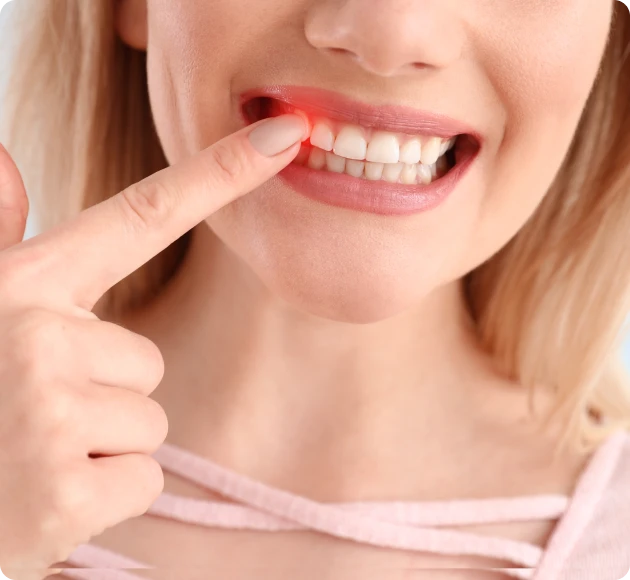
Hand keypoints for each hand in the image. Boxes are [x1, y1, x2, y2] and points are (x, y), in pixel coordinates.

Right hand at [0, 114, 307, 579]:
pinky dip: (103, 498)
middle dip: (100, 397)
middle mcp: (39, 335)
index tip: (283, 136)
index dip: (221, 172)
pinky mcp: (65, 495)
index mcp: (24, 286)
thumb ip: (1, 239)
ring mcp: (51, 414)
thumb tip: (3, 157)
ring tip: (31, 456)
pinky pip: (144, 479)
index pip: (144, 214)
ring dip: (100, 447)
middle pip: (146, 361)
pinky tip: (44, 497)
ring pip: (150, 422)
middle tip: (31, 419)